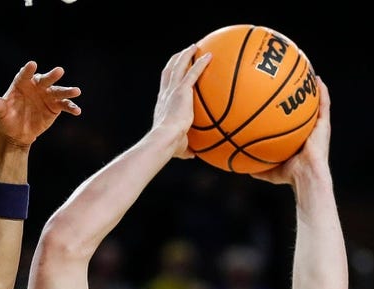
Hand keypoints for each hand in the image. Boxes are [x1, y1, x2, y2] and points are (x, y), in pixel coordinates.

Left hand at [0, 61, 81, 147]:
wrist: (16, 132)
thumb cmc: (6, 119)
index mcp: (21, 83)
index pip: (24, 75)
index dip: (28, 70)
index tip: (32, 65)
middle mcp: (36, 86)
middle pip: (45, 79)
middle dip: (52, 76)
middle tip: (59, 71)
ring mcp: (47, 95)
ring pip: (58, 91)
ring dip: (67, 91)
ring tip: (76, 91)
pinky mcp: (55, 106)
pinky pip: (64, 105)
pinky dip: (71, 107)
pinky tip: (77, 111)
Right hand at [152, 45, 210, 159]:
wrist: (165, 139)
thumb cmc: (169, 146)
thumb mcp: (178, 146)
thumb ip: (186, 147)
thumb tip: (193, 155)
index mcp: (163, 105)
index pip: (165, 87)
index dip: (169, 77)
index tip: (175, 72)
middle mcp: (165, 94)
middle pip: (168, 71)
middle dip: (175, 60)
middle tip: (183, 53)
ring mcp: (172, 91)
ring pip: (178, 66)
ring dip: (186, 55)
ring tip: (194, 47)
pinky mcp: (181, 91)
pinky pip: (193, 73)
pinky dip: (200, 63)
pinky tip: (210, 55)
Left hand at [250, 78, 331, 184]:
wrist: (306, 176)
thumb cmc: (290, 176)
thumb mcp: (268, 170)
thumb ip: (256, 166)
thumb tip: (239, 165)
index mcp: (296, 137)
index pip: (289, 119)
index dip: (284, 109)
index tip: (275, 96)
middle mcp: (307, 130)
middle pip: (301, 108)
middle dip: (296, 93)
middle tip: (288, 79)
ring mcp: (316, 127)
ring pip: (315, 103)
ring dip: (311, 88)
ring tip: (306, 72)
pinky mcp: (324, 125)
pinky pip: (324, 105)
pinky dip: (322, 92)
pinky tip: (317, 80)